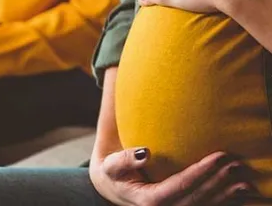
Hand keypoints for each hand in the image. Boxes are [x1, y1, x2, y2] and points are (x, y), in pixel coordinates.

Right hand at [90, 148, 252, 205]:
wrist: (113, 187)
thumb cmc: (113, 172)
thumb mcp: (112, 165)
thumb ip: (125, 159)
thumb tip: (144, 152)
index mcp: (148, 201)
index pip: (180, 187)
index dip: (200, 172)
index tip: (217, 156)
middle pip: (196, 198)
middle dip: (218, 181)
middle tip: (235, 163)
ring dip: (225, 194)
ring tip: (242, 179)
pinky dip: (222, 202)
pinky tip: (236, 193)